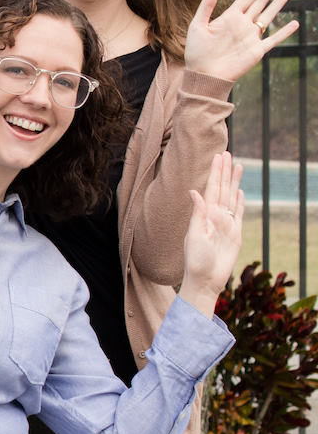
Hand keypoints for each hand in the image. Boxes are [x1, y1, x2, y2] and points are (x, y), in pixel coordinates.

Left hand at [180, 153, 244, 304]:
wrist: (204, 281)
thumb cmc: (195, 261)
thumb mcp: (194, 236)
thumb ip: (198, 214)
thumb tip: (194, 191)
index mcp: (203, 215)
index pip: (211, 188)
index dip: (215, 172)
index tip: (217, 156)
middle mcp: (214, 217)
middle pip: (222, 189)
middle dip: (224, 171)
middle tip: (226, 153)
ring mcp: (225, 225)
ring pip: (231, 197)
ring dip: (234, 182)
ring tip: (237, 166)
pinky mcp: (235, 235)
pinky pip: (237, 214)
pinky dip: (239, 202)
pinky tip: (239, 192)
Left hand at [184, 0, 298, 81]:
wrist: (203, 75)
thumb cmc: (196, 52)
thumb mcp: (197, 25)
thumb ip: (207, 5)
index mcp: (229, 17)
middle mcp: (242, 24)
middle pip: (260, 2)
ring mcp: (251, 37)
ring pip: (268, 16)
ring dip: (278, 4)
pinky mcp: (257, 51)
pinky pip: (274, 39)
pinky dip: (285, 32)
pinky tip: (294, 23)